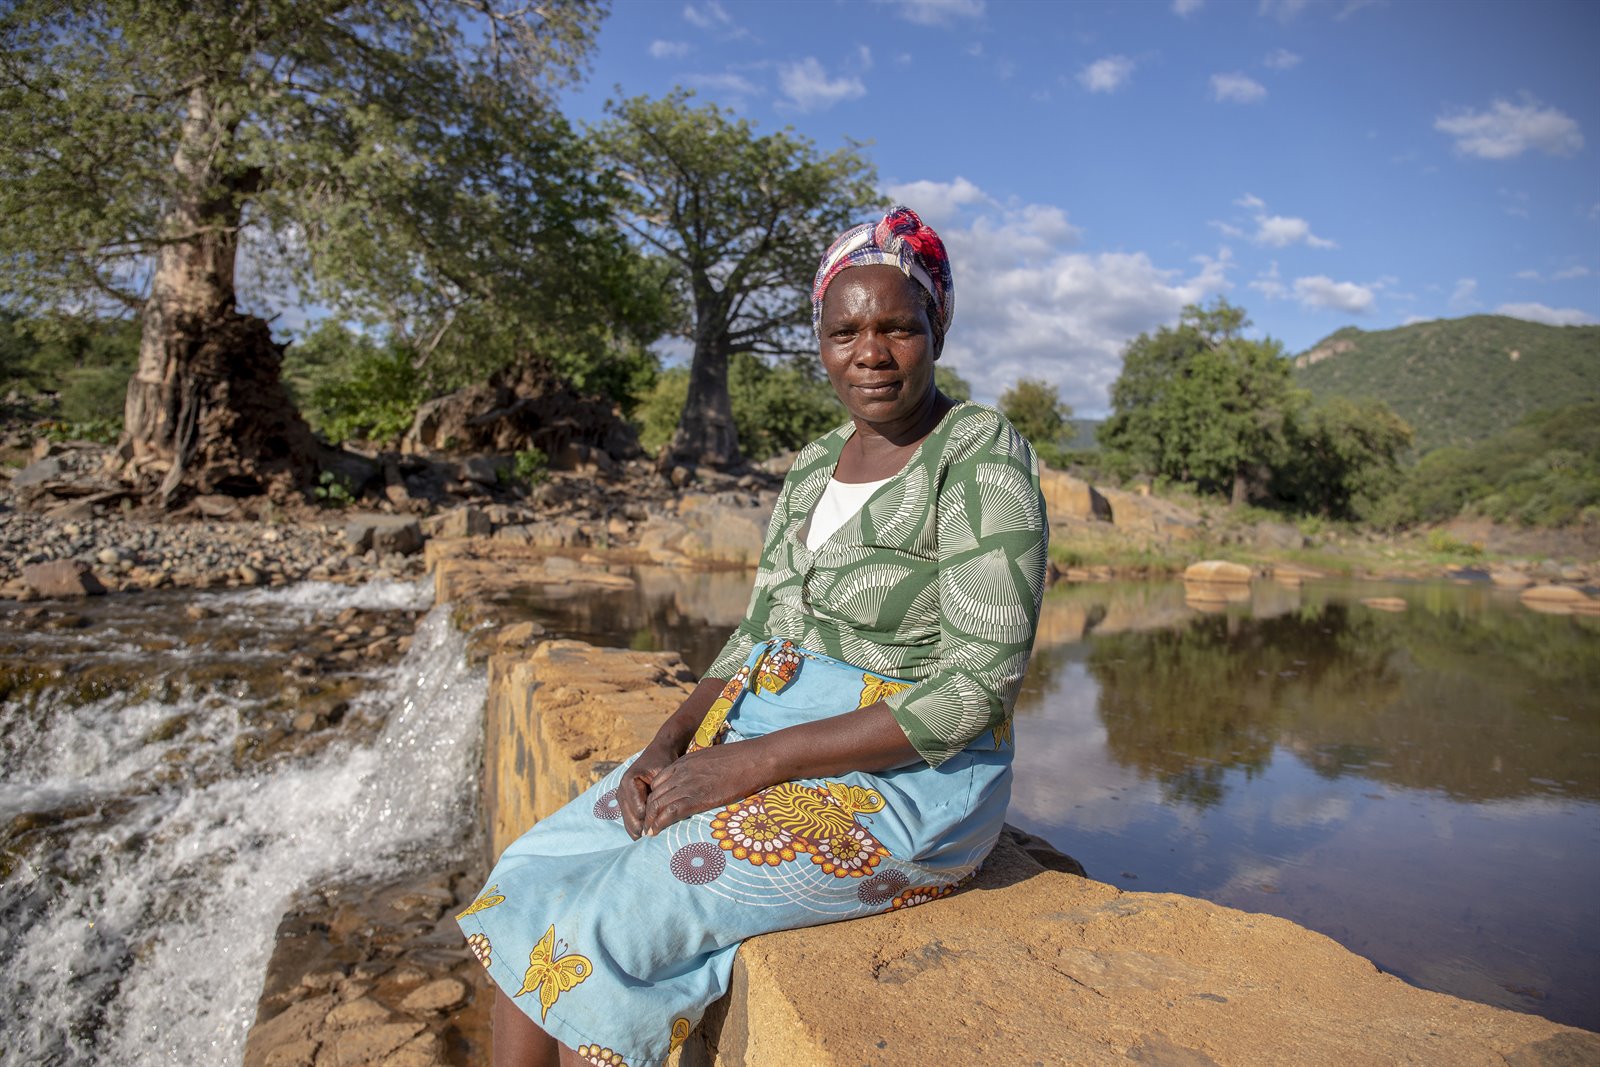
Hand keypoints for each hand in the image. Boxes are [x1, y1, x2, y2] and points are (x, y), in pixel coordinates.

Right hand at [618, 740, 679, 839]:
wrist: (658, 753)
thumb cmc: (664, 762)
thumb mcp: (664, 773)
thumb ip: (660, 793)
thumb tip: (661, 817)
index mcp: (628, 783)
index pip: (640, 811)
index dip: (654, 820)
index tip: (667, 826)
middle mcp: (621, 792)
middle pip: (632, 821)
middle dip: (647, 830)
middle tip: (664, 836)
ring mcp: (621, 799)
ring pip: (630, 825)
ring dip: (643, 832)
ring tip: (660, 836)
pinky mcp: (625, 805)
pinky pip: (631, 823)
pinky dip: (641, 830)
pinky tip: (653, 833)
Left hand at [639, 741, 770, 836]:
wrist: (754, 759)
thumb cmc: (739, 760)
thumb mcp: (711, 759)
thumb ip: (698, 770)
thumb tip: (700, 783)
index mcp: (684, 763)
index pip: (657, 783)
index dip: (652, 799)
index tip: (651, 812)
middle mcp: (681, 773)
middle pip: (654, 795)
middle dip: (647, 812)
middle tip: (645, 827)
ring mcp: (689, 785)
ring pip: (658, 804)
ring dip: (650, 821)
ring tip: (647, 834)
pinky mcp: (698, 798)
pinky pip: (670, 812)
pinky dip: (659, 824)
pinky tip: (655, 833)